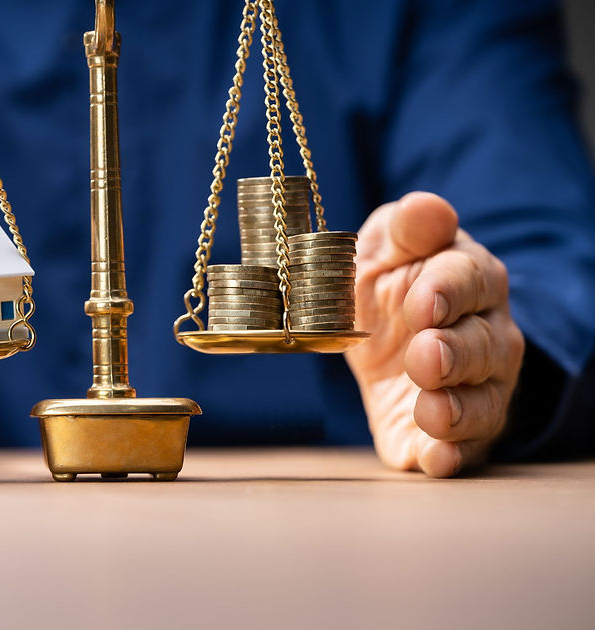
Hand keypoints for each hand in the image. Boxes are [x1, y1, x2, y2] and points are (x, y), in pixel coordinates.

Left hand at [346, 192, 524, 476]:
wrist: (376, 333)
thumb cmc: (389, 281)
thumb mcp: (385, 246)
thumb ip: (406, 230)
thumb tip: (426, 207)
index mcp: (470, 280)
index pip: (471, 280)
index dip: (449, 292)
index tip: (423, 301)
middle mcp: (486, 336)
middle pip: (484, 347)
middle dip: (455, 354)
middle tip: (423, 357)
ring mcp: (475, 388)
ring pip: (483, 403)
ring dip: (457, 410)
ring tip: (430, 411)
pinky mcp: (450, 434)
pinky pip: (463, 450)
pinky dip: (449, 457)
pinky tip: (432, 460)